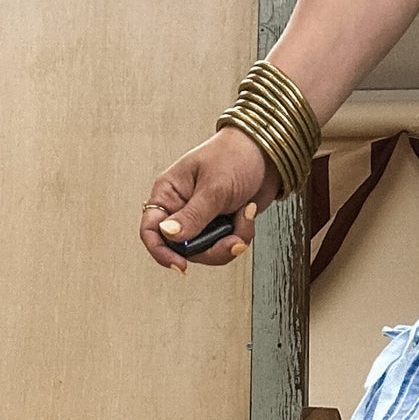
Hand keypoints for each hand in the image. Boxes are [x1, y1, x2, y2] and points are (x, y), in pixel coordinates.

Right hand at [140, 127, 279, 270]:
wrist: (267, 153)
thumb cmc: (235, 156)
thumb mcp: (213, 188)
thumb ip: (193, 216)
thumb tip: (168, 235)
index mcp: (169, 193)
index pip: (151, 230)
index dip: (161, 252)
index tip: (182, 266)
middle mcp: (182, 208)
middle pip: (183, 250)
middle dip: (212, 250)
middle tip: (232, 240)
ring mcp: (202, 219)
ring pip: (208, 252)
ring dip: (230, 242)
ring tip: (244, 218)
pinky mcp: (221, 225)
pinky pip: (226, 246)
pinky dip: (241, 235)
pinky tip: (248, 214)